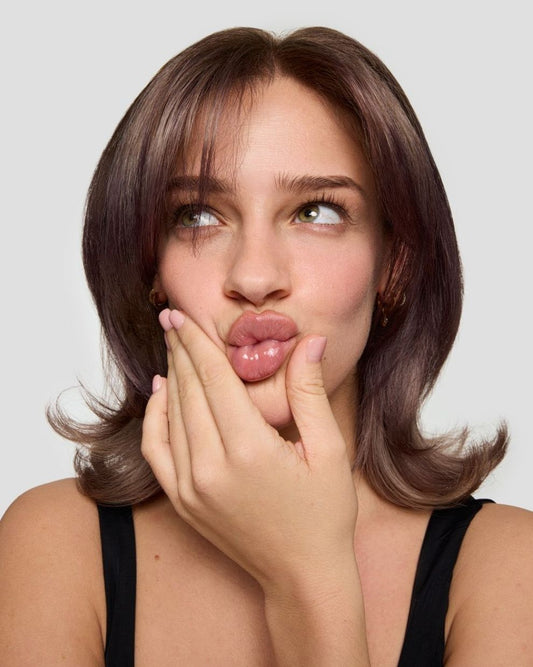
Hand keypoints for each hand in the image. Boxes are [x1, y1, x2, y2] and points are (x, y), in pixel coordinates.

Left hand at [142, 309, 358, 592]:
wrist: (301, 575)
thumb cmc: (323, 515)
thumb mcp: (328, 450)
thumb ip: (310, 391)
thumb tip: (310, 342)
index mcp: (249, 449)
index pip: (214, 378)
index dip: (196, 341)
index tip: (180, 313)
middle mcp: (211, 467)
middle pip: (188, 391)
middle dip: (180, 349)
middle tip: (172, 317)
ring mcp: (192, 488)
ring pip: (171, 416)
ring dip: (170, 377)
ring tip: (172, 347)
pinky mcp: (183, 502)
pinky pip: (158, 450)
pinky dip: (155, 418)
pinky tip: (163, 394)